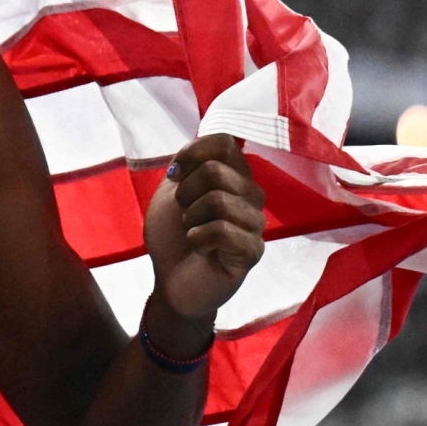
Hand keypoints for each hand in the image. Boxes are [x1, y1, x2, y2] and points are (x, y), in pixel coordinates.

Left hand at [143, 134, 265, 324]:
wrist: (171, 282)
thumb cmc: (172, 237)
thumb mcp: (171, 192)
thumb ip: (186, 164)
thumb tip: (198, 147)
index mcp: (233, 176)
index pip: (225, 143)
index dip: (194, 154)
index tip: (175, 176)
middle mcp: (250, 195)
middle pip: (216, 170)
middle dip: (185, 192)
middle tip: (183, 214)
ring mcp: (255, 222)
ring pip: (219, 199)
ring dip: (190, 218)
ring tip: (191, 232)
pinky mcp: (253, 250)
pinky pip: (223, 230)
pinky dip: (197, 238)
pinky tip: (198, 248)